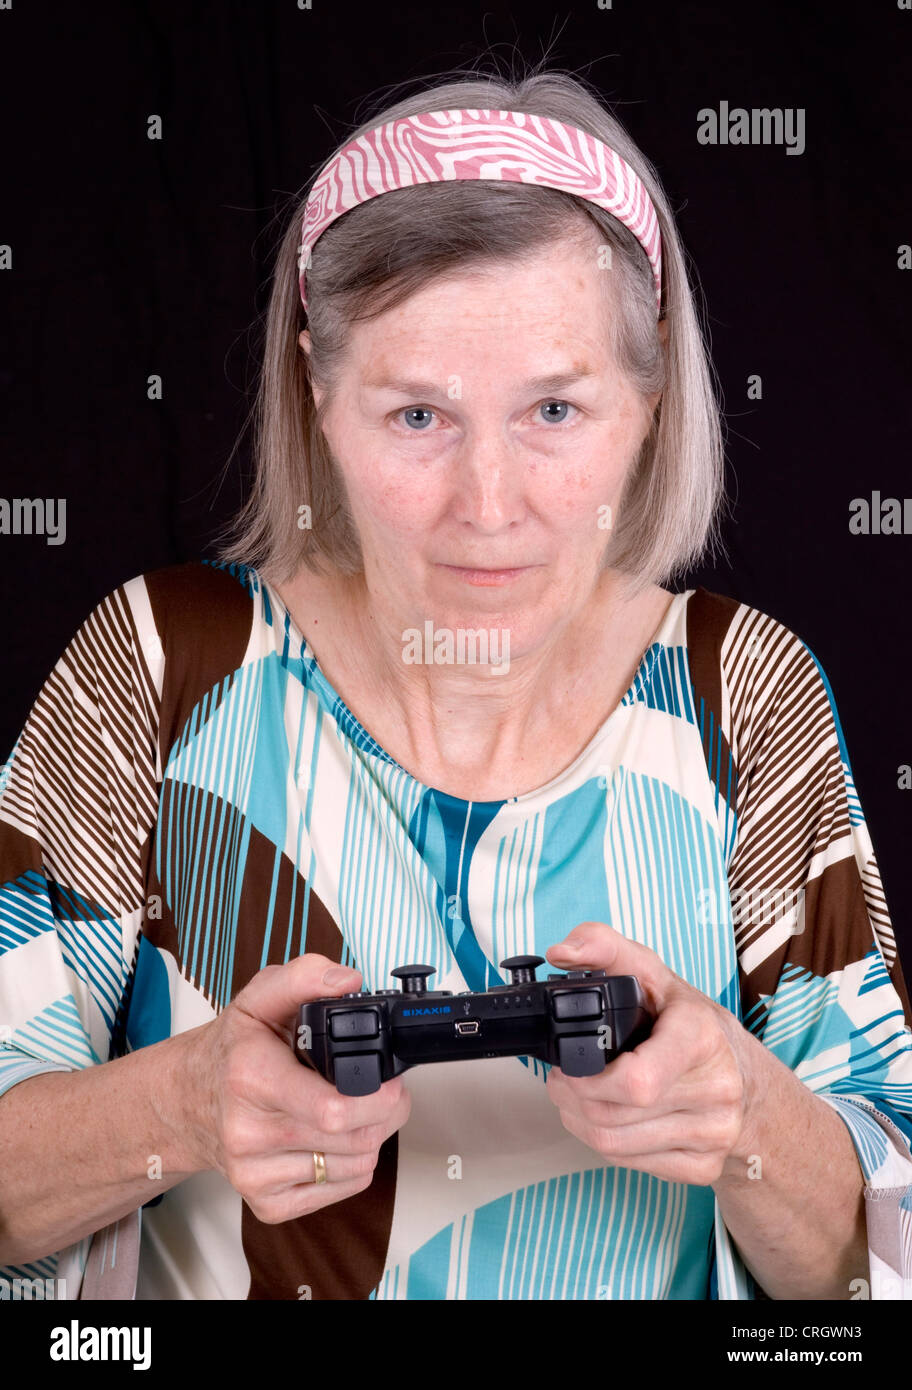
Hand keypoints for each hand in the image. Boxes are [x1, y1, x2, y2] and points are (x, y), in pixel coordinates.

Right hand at [180, 955, 410, 1222]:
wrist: (187, 1102)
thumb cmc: (233, 1050)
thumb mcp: (261, 996)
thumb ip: (305, 976)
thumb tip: (347, 981)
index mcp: (251, 1078)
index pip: (331, 1109)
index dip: (377, 1096)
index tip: (391, 1079)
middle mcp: (248, 1132)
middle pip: (354, 1139)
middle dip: (387, 1111)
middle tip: (385, 1088)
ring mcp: (255, 1174)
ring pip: (355, 1166)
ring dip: (372, 1136)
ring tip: (357, 1109)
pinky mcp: (267, 1204)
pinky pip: (341, 1190)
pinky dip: (353, 1165)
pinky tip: (335, 1138)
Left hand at [544, 922, 762, 1185]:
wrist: (750, 1081)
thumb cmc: (694, 1026)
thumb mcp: (655, 975)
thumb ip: (605, 948)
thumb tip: (562, 952)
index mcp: (702, 1038)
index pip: (637, 1081)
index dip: (590, 1079)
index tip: (571, 1064)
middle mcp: (715, 1089)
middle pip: (612, 1114)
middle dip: (570, 1096)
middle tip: (562, 1078)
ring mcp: (713, 1134)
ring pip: (614, 1144)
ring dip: (578, 1121)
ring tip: (576, 1097)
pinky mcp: (704, 1167)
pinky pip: (630, 1164)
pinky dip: (604, 1144)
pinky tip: (607, 1118)